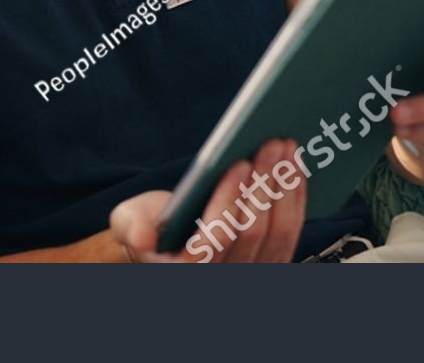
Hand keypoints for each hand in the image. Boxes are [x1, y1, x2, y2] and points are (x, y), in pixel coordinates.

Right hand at [110, 139, 306, 262]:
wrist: (167, 245)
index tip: (239, 164)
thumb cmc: (148, 227)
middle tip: (270, 143)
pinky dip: (295, 198)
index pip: (214, 239)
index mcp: (184, 271)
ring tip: (285, 148)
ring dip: (284, 187)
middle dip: (263, 184)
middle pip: (252, 233)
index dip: (228, 202)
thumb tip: (141, 237)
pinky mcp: (271, 264)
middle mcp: (222, 280)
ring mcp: (251, 275)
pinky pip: (290, 233)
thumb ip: (132, 228)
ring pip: (278, 234)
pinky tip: (293, 168)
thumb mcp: (129, 222)